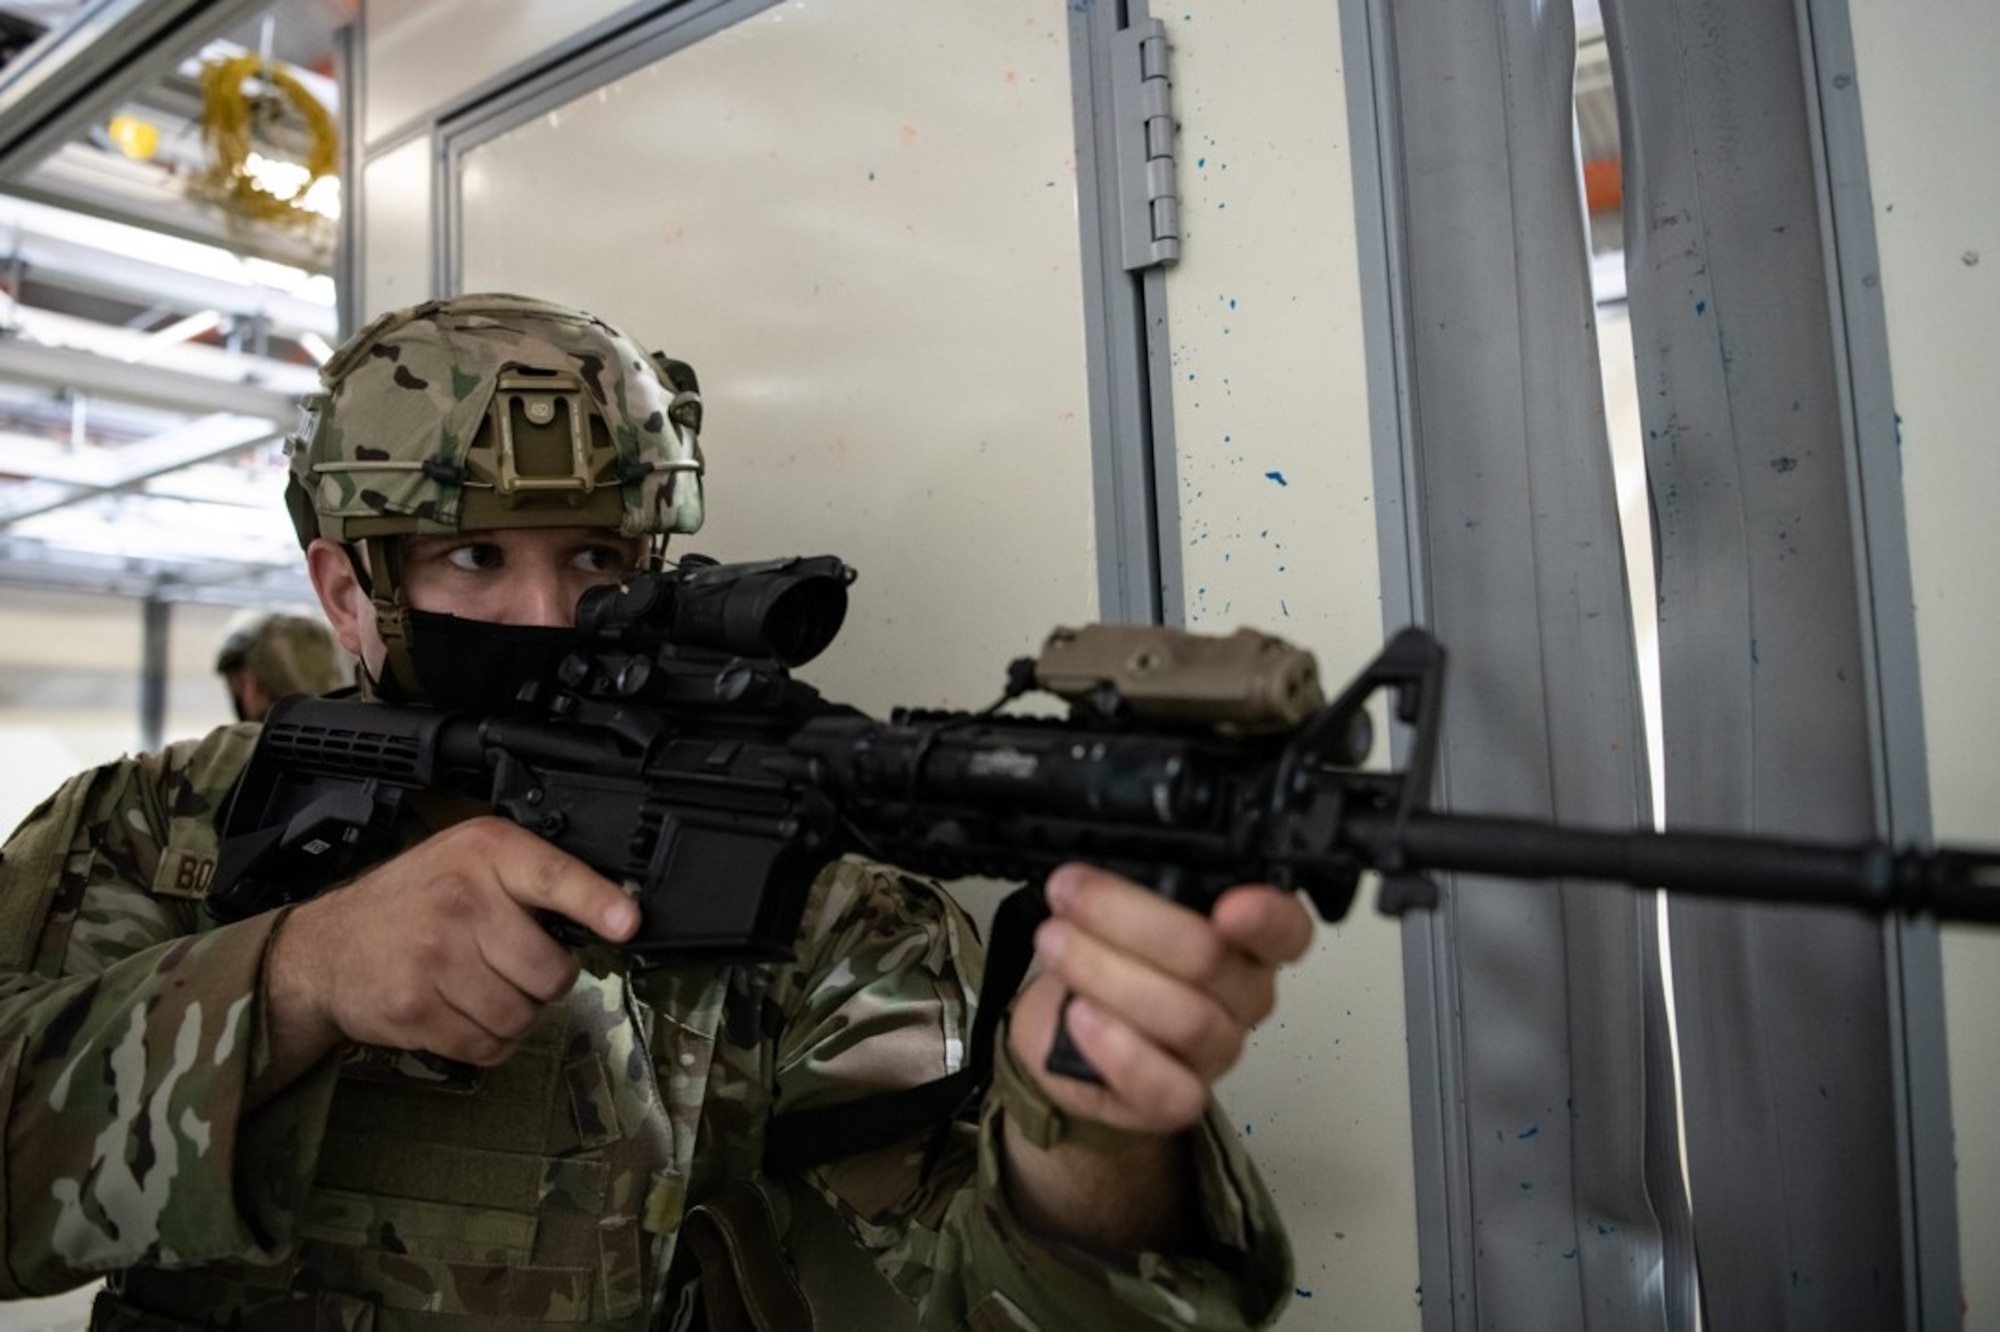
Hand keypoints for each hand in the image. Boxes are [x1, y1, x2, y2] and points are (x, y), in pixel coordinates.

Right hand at [265, 817, 638, 1069]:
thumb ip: (533, 876)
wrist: (325, 948)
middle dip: (546, 982)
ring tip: (487, 991)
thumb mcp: (470, 860)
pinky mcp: (415, 1008)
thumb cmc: (413, 901)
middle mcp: (460, 901)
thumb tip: (615, 912)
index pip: (552, 876)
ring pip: (522, 1016)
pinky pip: (488, 1046)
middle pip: (550, 971)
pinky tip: (467, 1016)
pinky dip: (491, 1044)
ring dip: (518, 1017)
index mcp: (484, 854)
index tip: (627, 921)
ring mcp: (434, 957)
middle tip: (519, 969)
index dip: (595, 901)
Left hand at [1008, 864, 1314, 1138]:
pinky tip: (1080, 1016)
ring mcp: (1214, 1050)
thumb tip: (1114, 857)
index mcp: (1243, 938)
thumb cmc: (1106, 961)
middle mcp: (1242, 994)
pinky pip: (1163, 1085)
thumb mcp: (1123, 907)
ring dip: (1105, 972)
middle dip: (1128, 918)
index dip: (1266, 917)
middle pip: (1210, 959)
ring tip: (1056, 945)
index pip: (1285, 927)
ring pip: (1184, 1017)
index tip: (1227, 905)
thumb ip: (1141, 883)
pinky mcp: (1177, 1099)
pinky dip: (1115, 1047)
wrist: (1065, 1036)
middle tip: (1070, 895)